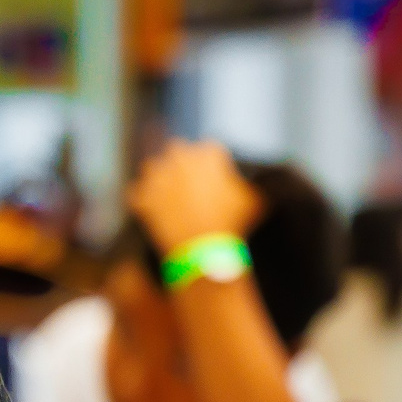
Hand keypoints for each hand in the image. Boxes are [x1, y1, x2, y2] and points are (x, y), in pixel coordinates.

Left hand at [126, 139, 262, 255]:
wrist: (204, 250)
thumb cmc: (234, 224)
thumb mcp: (256, 199)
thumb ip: (255, 183)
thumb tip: (263, 180)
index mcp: (208, 152)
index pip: (209, 150)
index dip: (211, 165)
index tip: (212, 180)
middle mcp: (180, 156)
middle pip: (177, 153)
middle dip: (182, 166)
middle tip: (189, 188)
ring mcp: (157, 175)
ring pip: (153, 169)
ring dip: (159, 180)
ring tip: (169, 198)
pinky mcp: (142, 197)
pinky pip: (138, 194)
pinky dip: (143, 202)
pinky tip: (154, 213)